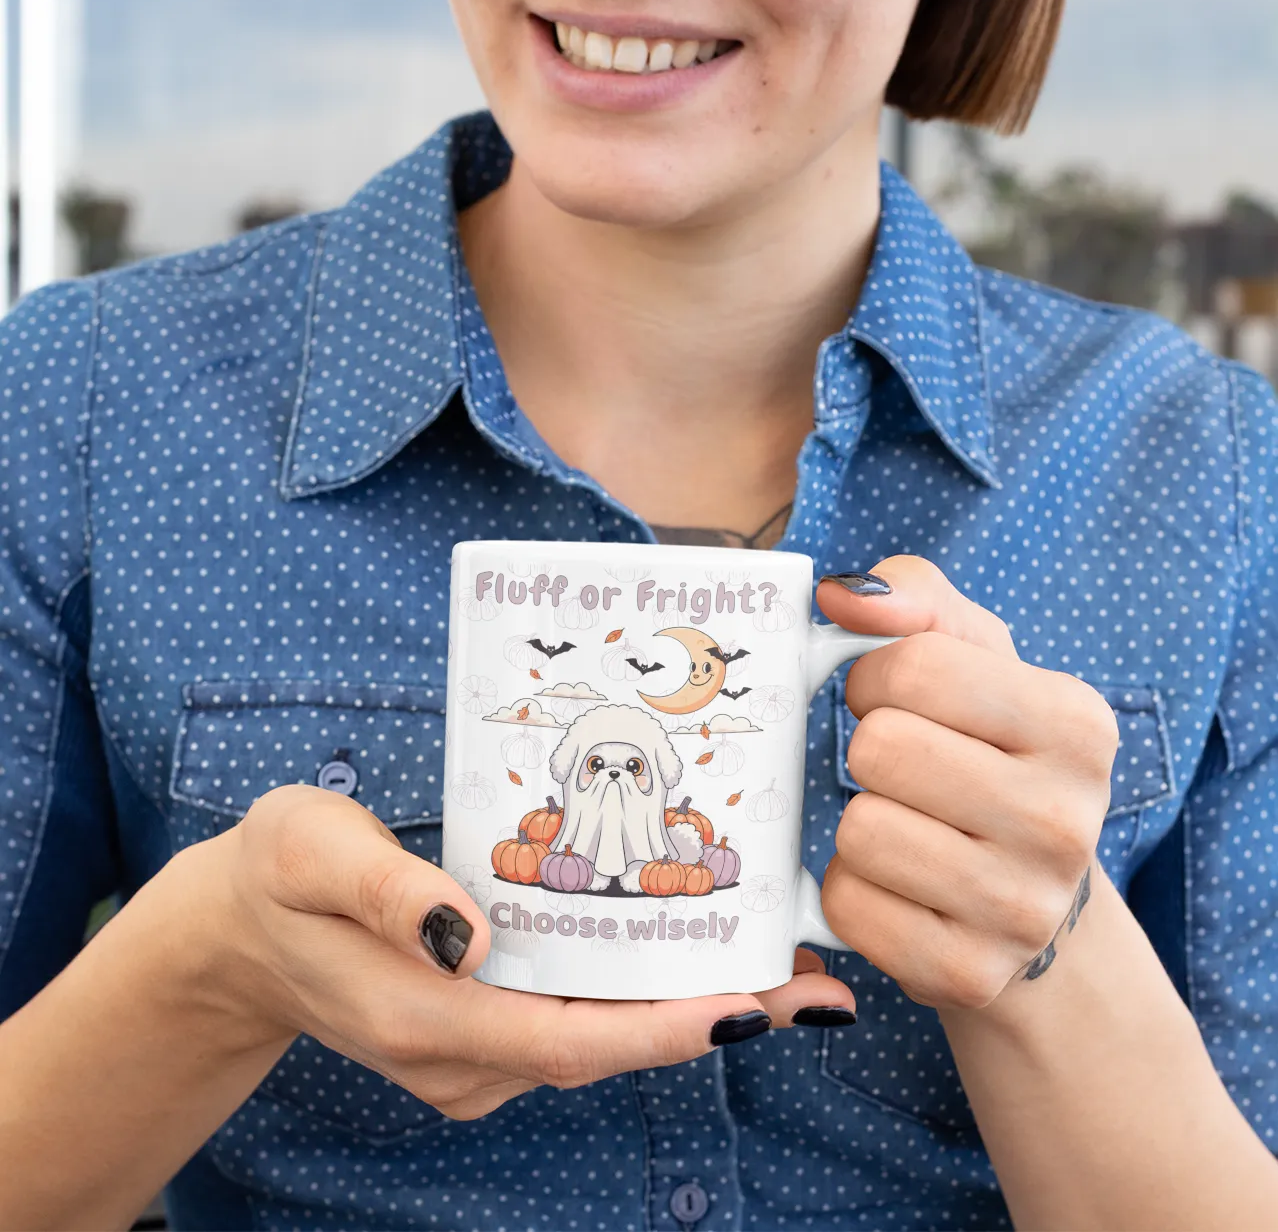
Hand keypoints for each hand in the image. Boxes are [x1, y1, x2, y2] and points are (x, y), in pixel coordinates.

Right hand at [190, 787, 856, 1119]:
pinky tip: (688, 950)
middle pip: (604, 1046)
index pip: (563, 1040)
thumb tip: (469, 934)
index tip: (749, 1007)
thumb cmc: (277, 876)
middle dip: (709, 1015)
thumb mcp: (310, 851)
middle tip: (809, 979)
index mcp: (422, 1015)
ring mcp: (470, 1057)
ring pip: (598, 1038)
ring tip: (778, 958)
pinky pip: (574, 1023)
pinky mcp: (480, 1037)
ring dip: (686, 1003)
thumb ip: (385, 892)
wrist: (238, 933)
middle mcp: (458, 1056)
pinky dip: (638, 995)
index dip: (661, 1028)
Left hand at [815, 557, 1118, 1011]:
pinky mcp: (969, 972)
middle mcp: (1066, 820)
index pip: (916, 666)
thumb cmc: (986, 752)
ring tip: (908, 826)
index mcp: (1077, 723)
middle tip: (901, 770)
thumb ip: (912, 598)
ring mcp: (1023, 908)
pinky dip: (852, 888)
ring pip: (859, 831)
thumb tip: (840, 594)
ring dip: (860, 823)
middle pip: (879, 749)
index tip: (893, 701)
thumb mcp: (972, 658)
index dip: (875, 678)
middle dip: (869, 751)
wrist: (1029, 899)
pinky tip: (899, 884)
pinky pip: (848, 906)